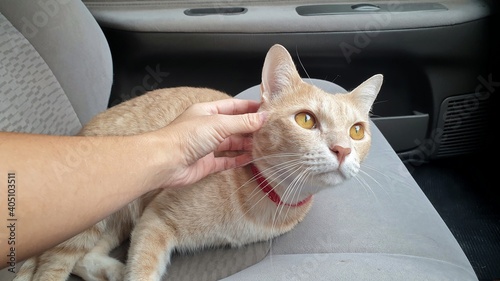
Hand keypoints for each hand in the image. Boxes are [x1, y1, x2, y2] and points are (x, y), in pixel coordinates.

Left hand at [147, 98, 266, 188]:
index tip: (267, 110)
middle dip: (251, 127)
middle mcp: (207, 128)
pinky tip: (251, 159)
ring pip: (232, 143)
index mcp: (207, 112)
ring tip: (265, 144)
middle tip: (270, 130)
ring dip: (247, 144)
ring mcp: (207, 146)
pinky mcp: (207, 164)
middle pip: (234, 126)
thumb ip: (242, 122)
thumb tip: (263, 117)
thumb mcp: (218, 124)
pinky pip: (226, 160)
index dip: (250, 108)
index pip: (233, 107)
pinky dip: (238, 159)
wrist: (165, 162)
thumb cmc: (185, 137)